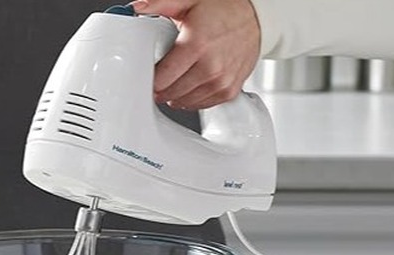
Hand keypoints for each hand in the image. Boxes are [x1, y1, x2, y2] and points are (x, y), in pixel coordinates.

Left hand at [131, 0, 260, 108]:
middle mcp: (211, 66)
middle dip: (160, 89)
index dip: (150, 79)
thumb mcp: (189, 2)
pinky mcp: (230, 91)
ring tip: (172, 83)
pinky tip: (189, 88)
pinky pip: (203, 105)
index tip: (147, 75)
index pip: (162, 78)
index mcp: (196, 44)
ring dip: (175, 96)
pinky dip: (192, 100)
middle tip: (158, 79)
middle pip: (171, 93)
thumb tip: (136, 7)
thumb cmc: (224, 10)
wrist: (257, 19)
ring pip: (186, 102)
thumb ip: (159, 4)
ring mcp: (221, 81)